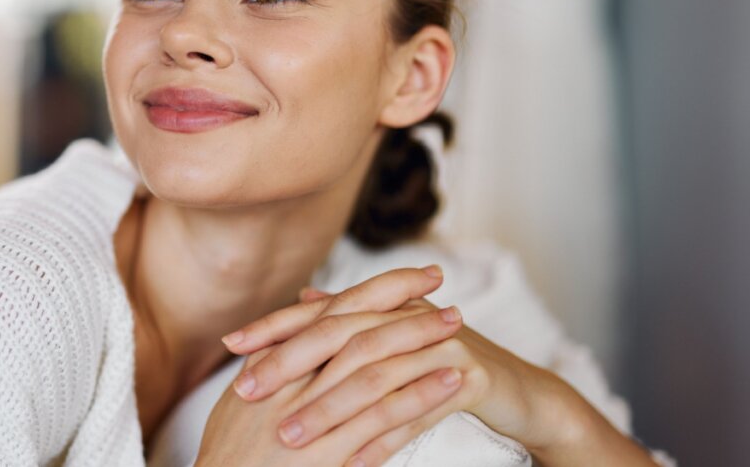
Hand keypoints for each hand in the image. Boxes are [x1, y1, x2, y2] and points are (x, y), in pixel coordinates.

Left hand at [220, 266, 584, 465]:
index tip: (232, 343)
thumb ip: (349, 319)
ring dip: (329, 409)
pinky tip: (353, 464)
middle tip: (246, 389)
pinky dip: (382, 438)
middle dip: (290, 362)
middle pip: (340, 334)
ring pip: (374, 375)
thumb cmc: (443, 363)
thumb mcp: (392, 337)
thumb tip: (304, 299)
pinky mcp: (468, 376)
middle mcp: (409, 316)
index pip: (320, 310)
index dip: (276, 325)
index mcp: (386, 305)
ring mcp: (440, 344)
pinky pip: (417, 411)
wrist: (518, 387)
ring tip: (290, 437)